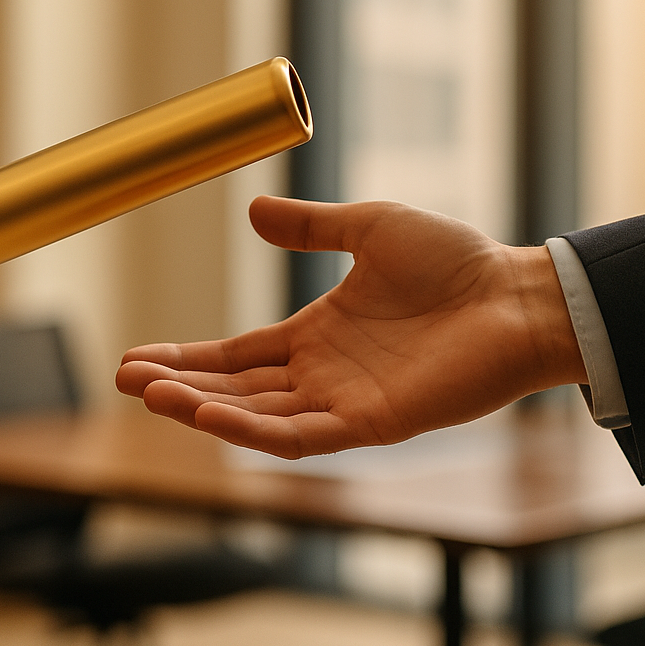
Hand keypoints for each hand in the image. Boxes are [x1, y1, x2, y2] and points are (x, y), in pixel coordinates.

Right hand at [116, 196, 585, 458]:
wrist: (519, 294)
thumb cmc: (456, 262)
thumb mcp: (369, 228)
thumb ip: (311, 225)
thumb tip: (255, 210)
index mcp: (316, 336)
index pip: (234, 356)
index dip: (185, 358)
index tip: (135, 359)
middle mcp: (322, 375)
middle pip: (233, 390)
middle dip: (178, 387)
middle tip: (125, 378)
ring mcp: (344, 403)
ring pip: (256, 417)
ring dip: (202, 408)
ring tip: (152, 395)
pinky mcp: (372, 423)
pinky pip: (301, 435)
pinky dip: (253, 431)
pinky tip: (210, 417)